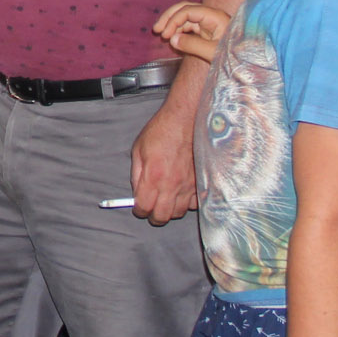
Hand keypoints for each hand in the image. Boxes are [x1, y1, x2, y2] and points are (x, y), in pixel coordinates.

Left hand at [131, 90, 200, 223]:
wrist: (187, 120)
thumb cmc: (162, 131)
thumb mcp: (138, 149)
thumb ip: (136, 174)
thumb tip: (136, 192)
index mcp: (153, 177)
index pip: (144, 208)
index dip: (139, 211)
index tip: (139, 208)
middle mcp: (172, 185)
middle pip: (162, 217)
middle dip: (154, 216)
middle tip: (152, 209)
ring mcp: (189, 185)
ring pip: (180, 212)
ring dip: (171, 210)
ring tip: (167, 200)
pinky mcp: (201, 182)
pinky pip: (195, 203)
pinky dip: (188, 203)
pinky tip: (183, 193)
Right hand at [152, 1, 228, 63]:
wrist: (249, 64)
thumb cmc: (235, 57)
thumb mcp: (213, 52)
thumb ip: (192, 45)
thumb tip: (172, 39)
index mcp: (215, 17)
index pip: (188, 10)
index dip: (173, 20)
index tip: (165, 34)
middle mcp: (211, 16)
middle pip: (185, 8)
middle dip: (169, 17)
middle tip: (156, 30)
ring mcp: (209, 23)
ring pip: (186, 17)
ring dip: (173, 24)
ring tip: (162, 35)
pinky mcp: (208, 31)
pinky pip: (190, 26)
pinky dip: (179, 31)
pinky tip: (173, 39)